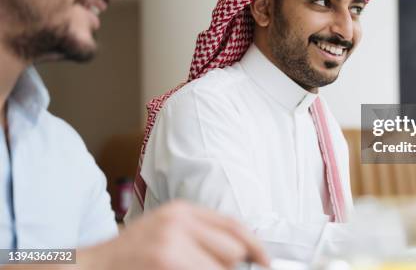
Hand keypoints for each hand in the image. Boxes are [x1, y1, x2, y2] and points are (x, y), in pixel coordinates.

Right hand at [78, 200, 268, 269]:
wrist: (90, 268)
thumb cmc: (131, 256)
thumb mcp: (166, 231)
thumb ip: (200, 235)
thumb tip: (244, 253)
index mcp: (182, 211)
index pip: (234, 226)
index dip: (255, 246)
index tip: (265, 262)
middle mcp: (179, 221)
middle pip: (233, 250)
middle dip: (227, 267)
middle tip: (205, 268)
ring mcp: (171, 244)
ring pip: (222, 267)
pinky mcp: (166, 261)